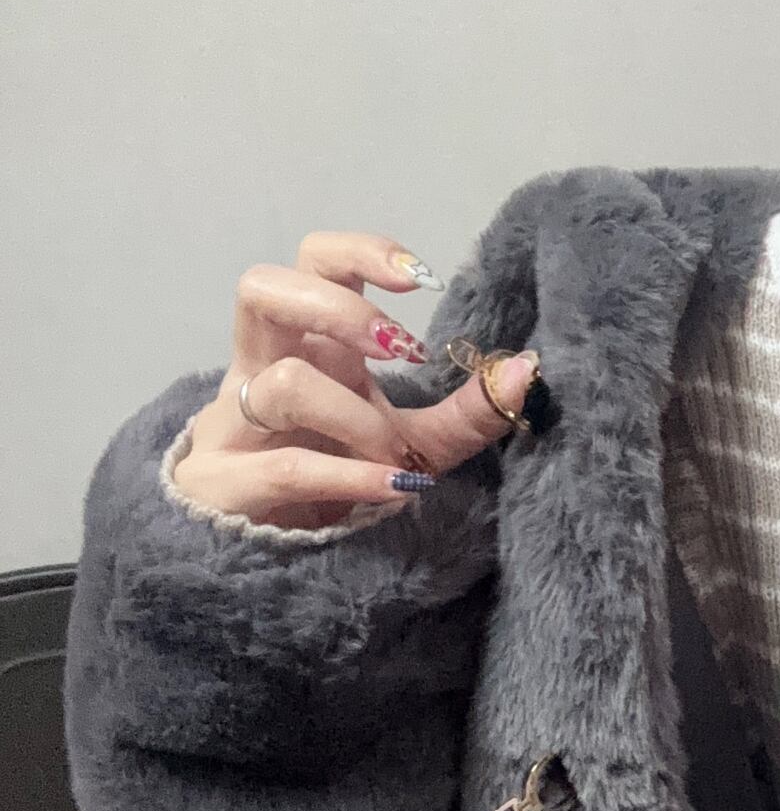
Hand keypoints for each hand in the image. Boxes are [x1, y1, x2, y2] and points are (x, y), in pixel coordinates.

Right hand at [170, 230, 539, 528]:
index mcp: (306, 346)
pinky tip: (391, 489)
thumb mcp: (418, 445)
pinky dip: (348, 476)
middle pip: (262, 289)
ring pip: (282, 385)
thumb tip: (528, 368)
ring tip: (392, 456)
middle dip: (336, 307)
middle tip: (400, 350)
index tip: (420, 277)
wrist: (274, 558)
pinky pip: (286, 467)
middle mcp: (260, 369)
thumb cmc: (339, 480)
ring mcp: (231, 424)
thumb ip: (469, 412)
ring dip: (356, 418)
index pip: (313, 263)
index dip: (359, 252)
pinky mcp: (219, 484)